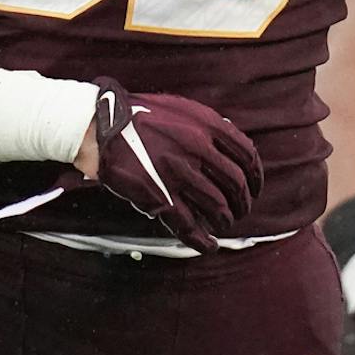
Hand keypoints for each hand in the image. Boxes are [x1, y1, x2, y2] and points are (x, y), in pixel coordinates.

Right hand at [85, 79, 260, 253]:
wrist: (98, 125)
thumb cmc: (138, 115)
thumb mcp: (180, 109)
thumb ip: (208, 126)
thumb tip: (233, 147)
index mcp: (206, 125)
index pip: (248, 157)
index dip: (257, 178)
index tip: (255, 188)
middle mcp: (196, 149)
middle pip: (237, 185)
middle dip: (243, 203)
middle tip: (240, 211)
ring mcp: (177, 174)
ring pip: (217, 208)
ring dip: (225, 221)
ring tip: (222, 225)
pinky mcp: (158, 197)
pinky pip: (188, 226)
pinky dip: (203, 241)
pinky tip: (208, 246)